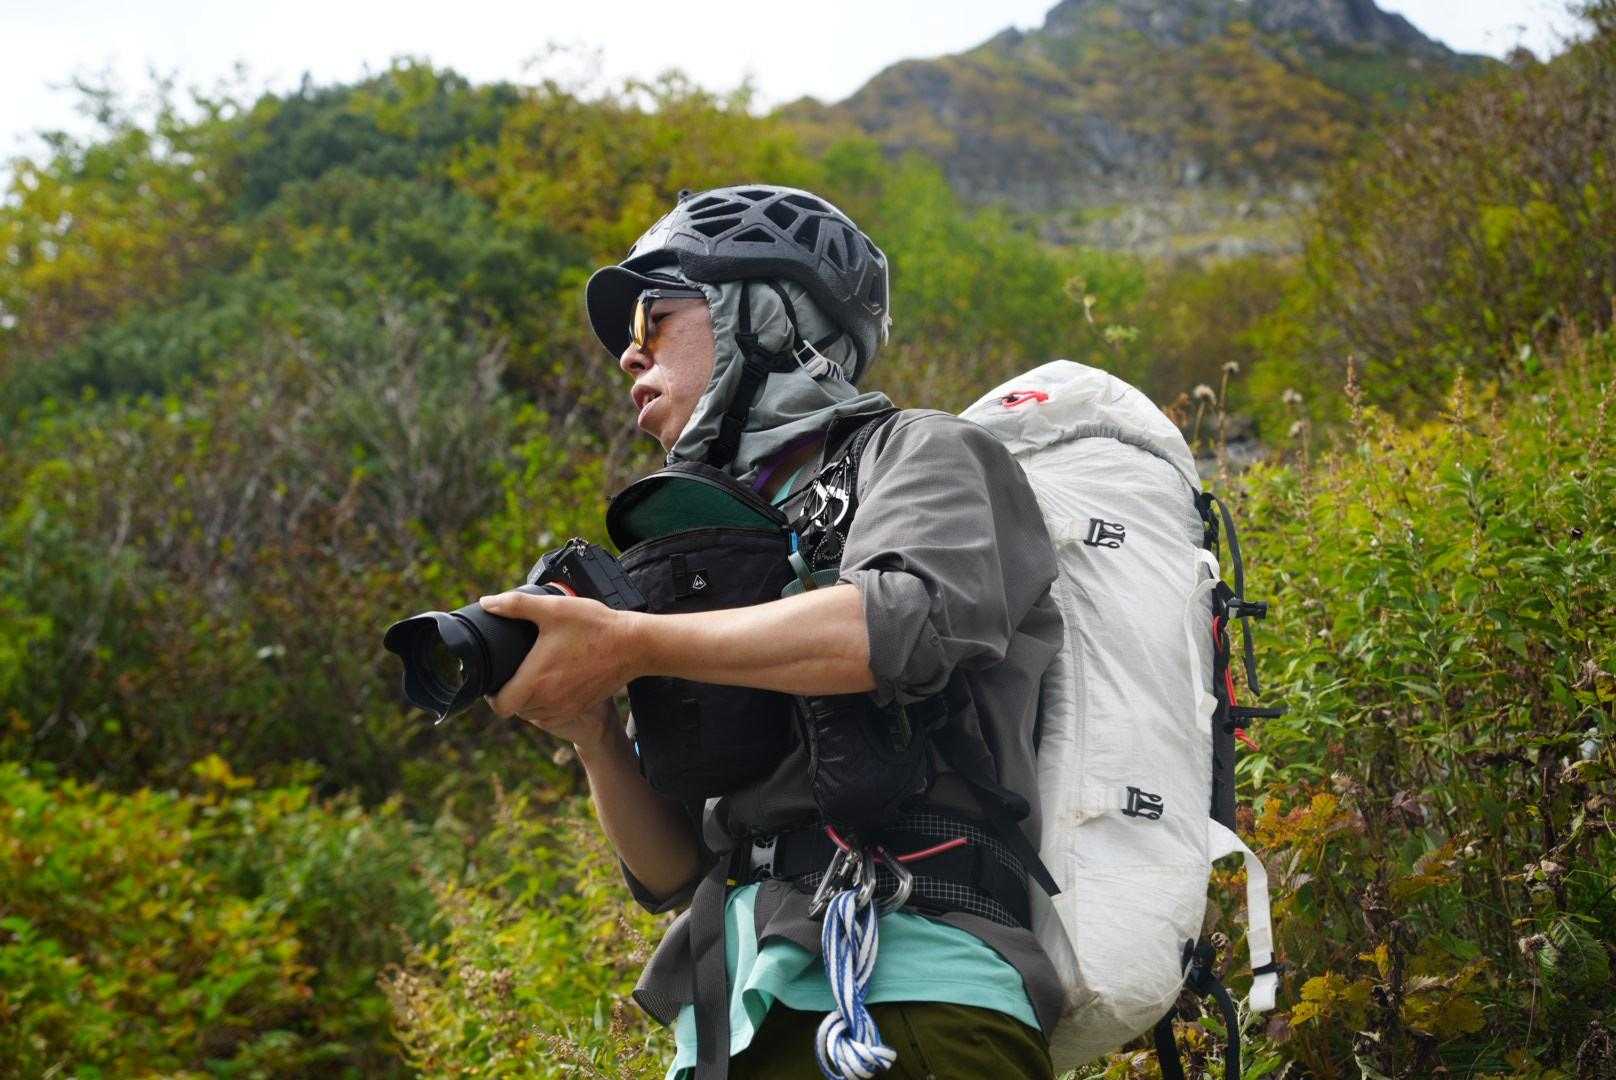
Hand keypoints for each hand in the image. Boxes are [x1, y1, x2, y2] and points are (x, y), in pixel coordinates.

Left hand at [477, 590, 641, 747]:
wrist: (634, 645)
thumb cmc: (594, 627)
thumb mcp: (553, 609)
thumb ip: (516, 605)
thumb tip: (487, 602)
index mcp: (536, 680)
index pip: (500, 706)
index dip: (491, 696)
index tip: (495, 680)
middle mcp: (549, 700)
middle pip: (516, 709)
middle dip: (511, 693)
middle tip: (514, 671)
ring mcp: (566, 707)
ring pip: (534, 713)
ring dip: (528, 700)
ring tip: (533, 676)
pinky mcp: (580, 707)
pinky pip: (552, 716)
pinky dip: (546, 706)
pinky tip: (552, 684)